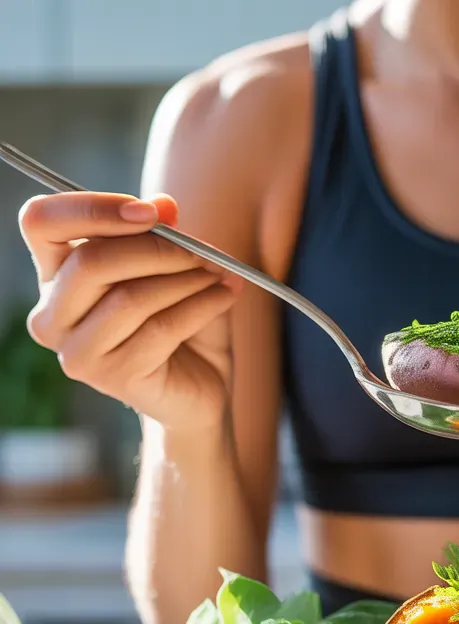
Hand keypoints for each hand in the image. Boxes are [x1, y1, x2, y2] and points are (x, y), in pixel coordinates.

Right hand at [19, 191, 241, 431]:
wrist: (199, 391)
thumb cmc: (180, 326)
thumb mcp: (171, 271)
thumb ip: (160, 236)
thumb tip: (164, 205)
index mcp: (54, 276)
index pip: (42, 222)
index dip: (93, 208)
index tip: (152, 213)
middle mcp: (52, 315)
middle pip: (91, 261)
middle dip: (157, 249)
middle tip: (202, 252)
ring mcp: (78, 352)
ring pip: (129, 298)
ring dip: (185, 279)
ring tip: (220, 275)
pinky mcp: (113, 378)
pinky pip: (161, 329)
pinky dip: (201, 306)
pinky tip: (225, 296)